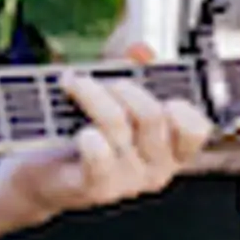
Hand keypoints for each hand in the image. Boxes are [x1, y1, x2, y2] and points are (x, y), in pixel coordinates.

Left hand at [0, 46, 218, 222]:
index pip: (195, 130)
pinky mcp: (97, 188)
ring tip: (74, 84)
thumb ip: (132, 72)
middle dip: (124, 88)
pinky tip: (82, 131)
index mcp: (169, 151)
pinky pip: (100, 159)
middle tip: (99, 81)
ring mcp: (127, 181)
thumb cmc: (83, 134)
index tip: (158, 92)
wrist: (44, 174)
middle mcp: (155, 169)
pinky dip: (91, 140)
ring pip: (118, 125)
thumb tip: (142, 51)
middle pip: (152, 116)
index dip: (181, 106)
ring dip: (92, 96)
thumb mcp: (113, 101)